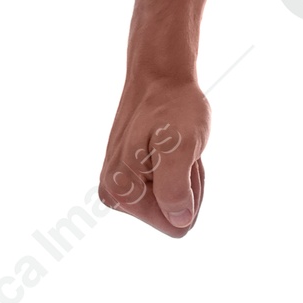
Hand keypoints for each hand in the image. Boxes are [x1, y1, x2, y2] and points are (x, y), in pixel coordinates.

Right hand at [99, 68, 208, 235]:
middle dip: (186, 185)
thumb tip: (178, 220)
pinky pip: (165, 190)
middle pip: (172, 216)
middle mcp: (112, 195)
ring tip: (173, 146)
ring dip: (182, 176)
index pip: (177, 225)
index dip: (191, 193)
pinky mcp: (125, 177)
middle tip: (179, 150)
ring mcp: (117, 186)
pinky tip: (166, 147)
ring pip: (171, 203)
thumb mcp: (183, 145)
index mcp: (121, 193)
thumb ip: (175, 187)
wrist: (160, 77)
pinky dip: (175, 169)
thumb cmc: (175, 107)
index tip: (181, 159)